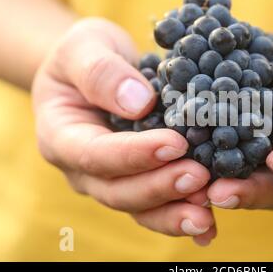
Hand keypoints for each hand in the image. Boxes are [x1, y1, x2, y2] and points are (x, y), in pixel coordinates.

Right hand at [32, 18, 215, 245]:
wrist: (94, 69)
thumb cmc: (85, 55)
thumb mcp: (83, 47)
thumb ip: (101, 72)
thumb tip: (139, 104)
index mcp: (62, 136)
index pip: (96, 154)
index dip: (134, 154)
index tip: (175, 144)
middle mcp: (84, 169)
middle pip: (119, 191)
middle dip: (161, 188)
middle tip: (200, 179)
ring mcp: (111, 180)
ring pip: (140, 208)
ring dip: (175, 212)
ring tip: (209, 211)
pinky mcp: (139, 180)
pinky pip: (158, 205)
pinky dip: (183, 214)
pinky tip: (210, 224)